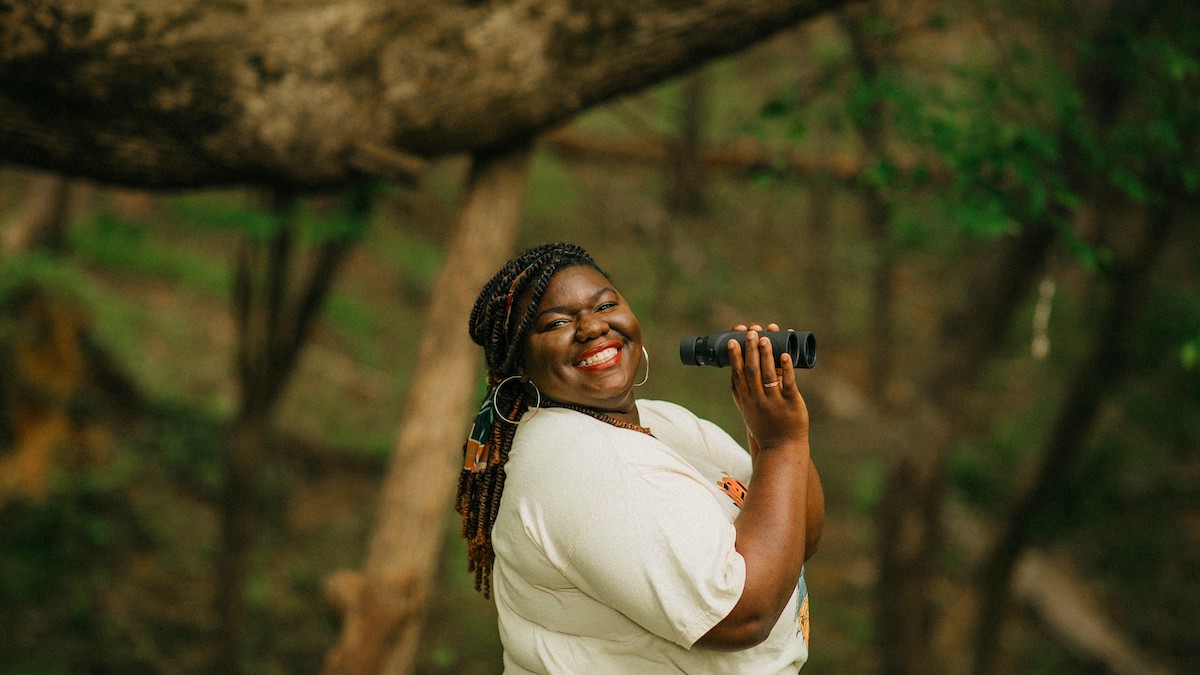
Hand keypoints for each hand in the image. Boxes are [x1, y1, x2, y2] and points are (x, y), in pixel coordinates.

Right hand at [728, 324, 808, 449]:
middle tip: (750, 332)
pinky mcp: (791, 402)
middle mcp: (758, 400)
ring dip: (766, 354)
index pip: (737, 375)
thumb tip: (735, 372)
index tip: (733, 340)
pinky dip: (786, 368)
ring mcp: (774, 401)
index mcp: (746, 400)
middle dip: (750, 349)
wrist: (781, 449)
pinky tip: (785, 355)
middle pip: (751, 371)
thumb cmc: (764, 428)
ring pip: (768, 374)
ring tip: (765, 337)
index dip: (735, 356)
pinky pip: (788, 383)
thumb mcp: (747, 411)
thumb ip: (742, 394)